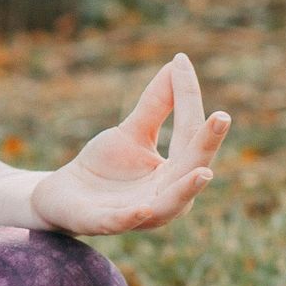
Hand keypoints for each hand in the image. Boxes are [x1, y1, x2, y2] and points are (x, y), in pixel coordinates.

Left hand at [29, 53, 230, 237]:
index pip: (188, 133)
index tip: (182, 62)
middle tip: (222, 117)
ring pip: (168, 205)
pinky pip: (121, 223)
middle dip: (207, 145)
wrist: (62, 196)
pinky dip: (132, 217)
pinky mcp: (104, 223)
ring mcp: (137, 213)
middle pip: (190, 168)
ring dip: (186, 190)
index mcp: (174, 173)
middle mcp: (163, 196)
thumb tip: (178, 63)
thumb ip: (156, 105)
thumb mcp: (132, 132)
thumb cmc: (104, 166)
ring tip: (203, 172)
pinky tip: (142, 208)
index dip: (187, 98)